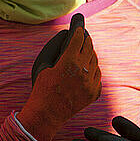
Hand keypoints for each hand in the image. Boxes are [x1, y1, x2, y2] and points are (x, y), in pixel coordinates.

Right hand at [17, 14, 101, 140]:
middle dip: (86, 39)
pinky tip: (86, 68)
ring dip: (90, 54)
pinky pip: (97, 75)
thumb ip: (54, 47)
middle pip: (89, 47)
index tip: (78, 26)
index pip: (78, 38)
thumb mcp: (43, 64)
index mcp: (69, 61)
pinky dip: (93, 69)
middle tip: (83, 35)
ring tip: (84, 51)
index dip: (78, 30)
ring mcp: (90, 83)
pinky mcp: (94, 93)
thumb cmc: (41, 87)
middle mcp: (83, 71)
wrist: (47, 114)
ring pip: (95, 61)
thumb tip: (65, 35)